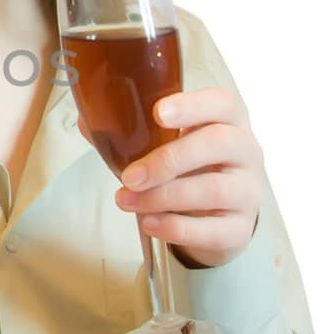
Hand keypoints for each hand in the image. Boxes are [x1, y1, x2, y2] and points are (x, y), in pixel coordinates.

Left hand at [76, 88, 262, 268]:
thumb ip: (130, 131)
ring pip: (213, 189)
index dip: (192, 105)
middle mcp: (246, 151)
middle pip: (219, 143)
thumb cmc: (187, 168)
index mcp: (228, 120)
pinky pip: (213, 229)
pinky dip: (176, 227)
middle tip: (130, 175)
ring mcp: (248, 191)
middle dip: (168, 159)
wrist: (216, 218)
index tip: (158, 112)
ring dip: (162, 196)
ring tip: (125, 200)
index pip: (222, 103)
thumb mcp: (165, 144)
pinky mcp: (241, 228)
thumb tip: (85, 119)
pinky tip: (148, 223)